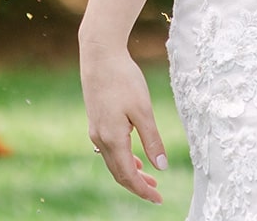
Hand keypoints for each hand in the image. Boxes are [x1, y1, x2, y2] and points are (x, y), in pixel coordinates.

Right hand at [81, 35, 168, 202]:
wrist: (100, 57)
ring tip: (150, 180)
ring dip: (131, 173)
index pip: (127, 175)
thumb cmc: (124, 80)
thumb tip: (161, 167)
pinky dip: (123, 159)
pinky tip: (135, 159)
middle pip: (119, 173)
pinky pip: (109, 150)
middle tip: (157, 194)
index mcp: (113, 139)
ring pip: (113, 162)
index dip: (142, 190)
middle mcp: (100, 139)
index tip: (158, 199)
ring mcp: (96, 131)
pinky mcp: (97, 122)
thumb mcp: (143, 110)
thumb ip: (152, 140)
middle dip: (137, 185)